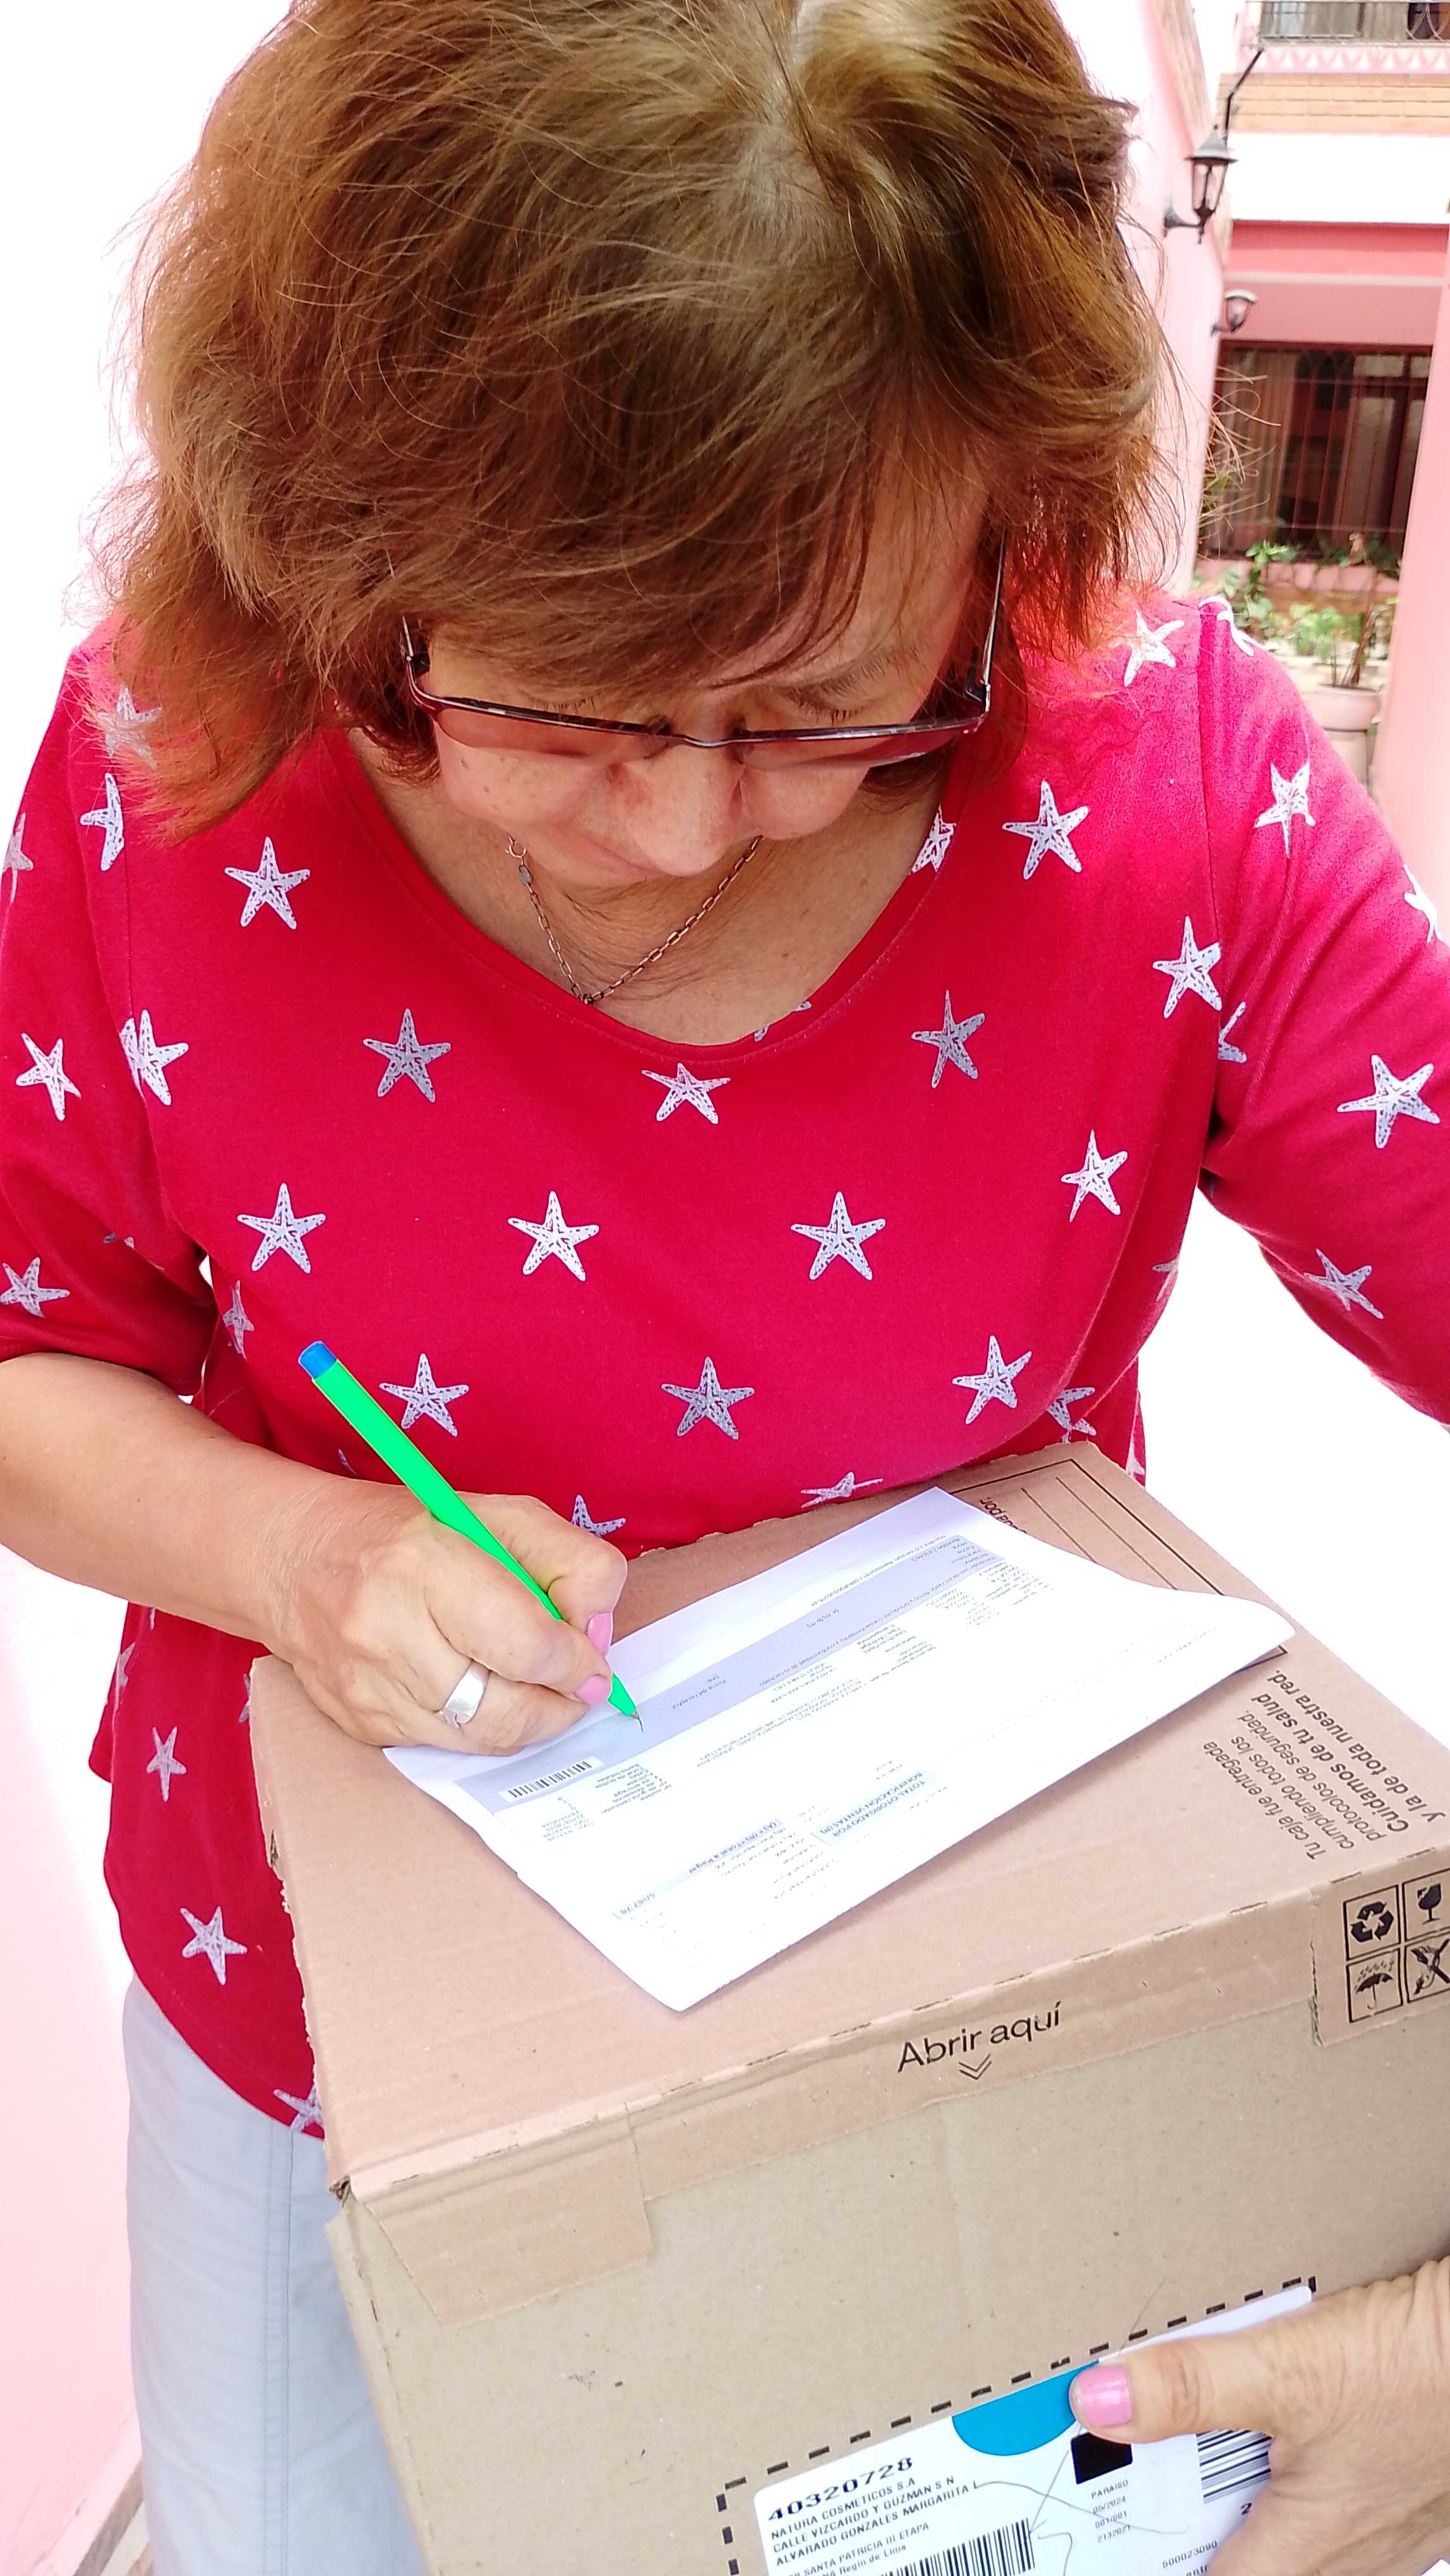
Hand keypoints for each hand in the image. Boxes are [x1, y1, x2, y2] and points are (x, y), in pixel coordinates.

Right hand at [264, 1479, 625, 1754]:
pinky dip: (478, 1727)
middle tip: (575, 1687)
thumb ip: (569, 1561)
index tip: (591, 1661)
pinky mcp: (357, 1722)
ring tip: (535, 1690)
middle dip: (559, 1705)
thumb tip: (596, 1635)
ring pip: (480, 1740)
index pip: (528, 1645)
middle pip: (507, 1710)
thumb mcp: (500, 1514)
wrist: (293, 1556)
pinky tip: (479, 1691)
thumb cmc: (410, 1529)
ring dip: (525, 1723)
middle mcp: (385, 1630)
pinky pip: (444, 1747)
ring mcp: (366, 1686)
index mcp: (424, 1563)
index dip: (577, 1662)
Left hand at [1069, 2260, 1449, 2575]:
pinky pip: (1345, 2506)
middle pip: (1256, 2563)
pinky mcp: (1418, 2491)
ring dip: (1255, 2504)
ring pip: (1304, 2538)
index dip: (1164, 2562)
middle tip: (1146, 2489)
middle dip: (1198, 2532)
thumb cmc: (1422, 2369)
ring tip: (1208, 2455)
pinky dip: (1303, 2479)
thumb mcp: (1289, 2367)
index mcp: (1313, 2543)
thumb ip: (1191, 2388)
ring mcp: (1395, 2527)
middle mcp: (1357, 2551)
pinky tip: (1295, 2433)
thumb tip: (1098, 2403)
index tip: (1116, 2541)